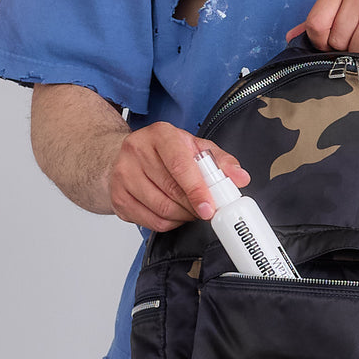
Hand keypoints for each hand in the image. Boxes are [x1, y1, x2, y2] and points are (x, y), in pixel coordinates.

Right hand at [108, 123, 249, 231]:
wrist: (125, 157)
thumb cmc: (165, 152)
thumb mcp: (195, 148)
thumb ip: (221, 161)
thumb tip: (240, 177)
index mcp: (160, 134)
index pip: (179, 165)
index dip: (197, 190)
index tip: (209, 208)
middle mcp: (136, 151)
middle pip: (171, 191)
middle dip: (194, 206)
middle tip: (206, 209)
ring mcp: (123, 175)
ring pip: (161, 209)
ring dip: (183, 216)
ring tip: (190, 209)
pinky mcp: (117, 197)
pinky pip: (150, 222)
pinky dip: (168, 223)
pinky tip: (174, 214)